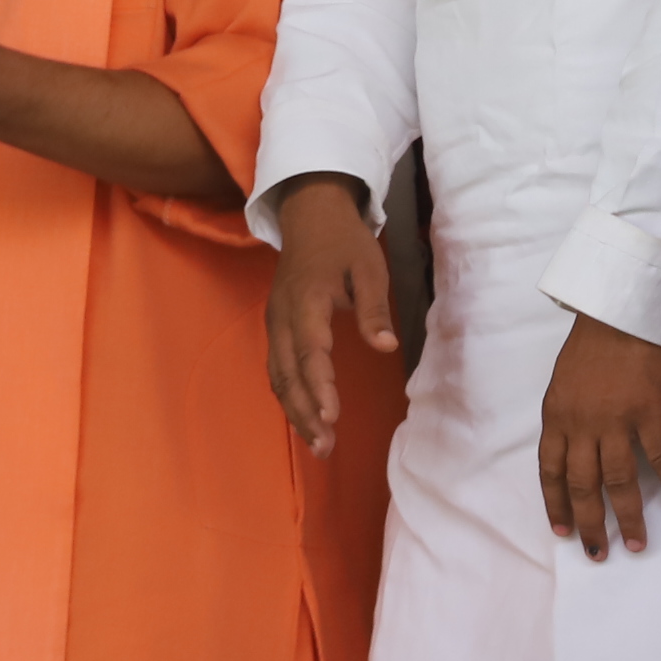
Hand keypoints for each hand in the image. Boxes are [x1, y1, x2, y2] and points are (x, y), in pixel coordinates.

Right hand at [266, 173, 395, 458]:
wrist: (309, 214)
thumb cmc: (344, 243)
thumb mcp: (369, 267)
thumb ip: (373, 308)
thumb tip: (386, 347)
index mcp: (306, 301)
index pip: (310, 352)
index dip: (319, 386)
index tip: (331, 416)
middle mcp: (282, 317)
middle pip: (287, 373)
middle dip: (305, 412)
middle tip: (326, 446)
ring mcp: (274, 322)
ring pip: (278, 375)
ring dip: (295, 411)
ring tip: (318, 443)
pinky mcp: (275, 327)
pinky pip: (276, 368)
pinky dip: (288, 396)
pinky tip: (304, 417)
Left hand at [538, 314, 660, 559]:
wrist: (621, 312)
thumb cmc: (592, 344)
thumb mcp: (563, 383)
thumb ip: (567, 419)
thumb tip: (574, 452)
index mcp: (555, 416)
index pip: (550, 471)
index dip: (556, 504)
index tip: (563, 532)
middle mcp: (581, 424)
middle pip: (583, 485)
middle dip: (590, 523)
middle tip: (599, 553)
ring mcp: (616, 420)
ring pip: (620, 481)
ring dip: (629, 516)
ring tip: (637, 544)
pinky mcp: (650, 413)